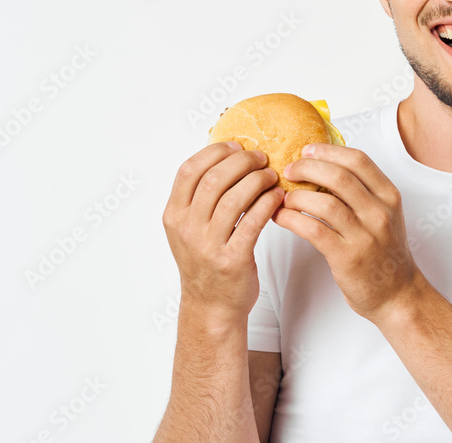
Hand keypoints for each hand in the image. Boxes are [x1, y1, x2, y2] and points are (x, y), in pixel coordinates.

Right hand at [162, 141, 284, 323]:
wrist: (211, 306)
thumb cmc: (206, 262)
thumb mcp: (190, 228)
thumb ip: (200, 198)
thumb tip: (227, 156)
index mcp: (173, 215)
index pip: (189, 170)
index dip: (215, 152)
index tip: (237, 146)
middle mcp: (187, 229)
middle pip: (213, 179)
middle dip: (242, 162)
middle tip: (261, 158)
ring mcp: (207, 246)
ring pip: (234, 198)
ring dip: (258, 180)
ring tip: (272, 176)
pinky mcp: (231, 260)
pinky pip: (252, 222)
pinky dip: (268, 203)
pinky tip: (278, 197)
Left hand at [274, 143, 420, 321]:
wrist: (397, 293)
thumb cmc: (385, 251)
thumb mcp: (385, 214)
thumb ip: (363, 191)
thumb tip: (324, 165)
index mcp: (389, 196)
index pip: (358, 160)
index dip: (328, 151)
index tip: (307, 150)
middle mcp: (379, 212)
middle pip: (338, 176)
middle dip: (307, 168)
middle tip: (289, 170)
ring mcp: (365, 235)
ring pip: (324, 202)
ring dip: (296, 196)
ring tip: (283, 197)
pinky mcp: (348, 257)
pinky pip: (314, 230)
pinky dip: (292, 219)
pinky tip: (282, 217)